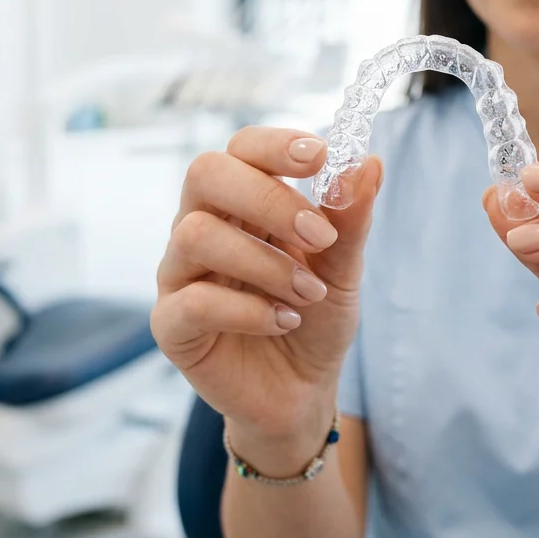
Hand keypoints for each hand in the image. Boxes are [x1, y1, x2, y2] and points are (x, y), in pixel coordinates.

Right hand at [152, 126, 383, 451]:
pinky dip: (248, 310)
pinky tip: (282, 321)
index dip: (274, 145)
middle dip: (268, 198)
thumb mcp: (343, 269)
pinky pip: (192, 302)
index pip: (240, 148)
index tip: (320, 156)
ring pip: (197, 235)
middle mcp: (201, 227)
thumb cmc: (314, 318)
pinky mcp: (171, 326)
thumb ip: (350, 219)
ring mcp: (179, 275)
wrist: (301, 392)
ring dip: (266, 262)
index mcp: (240, 203)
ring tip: (308, 293)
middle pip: (206, 174)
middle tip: (319, 234)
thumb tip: (367, 163)